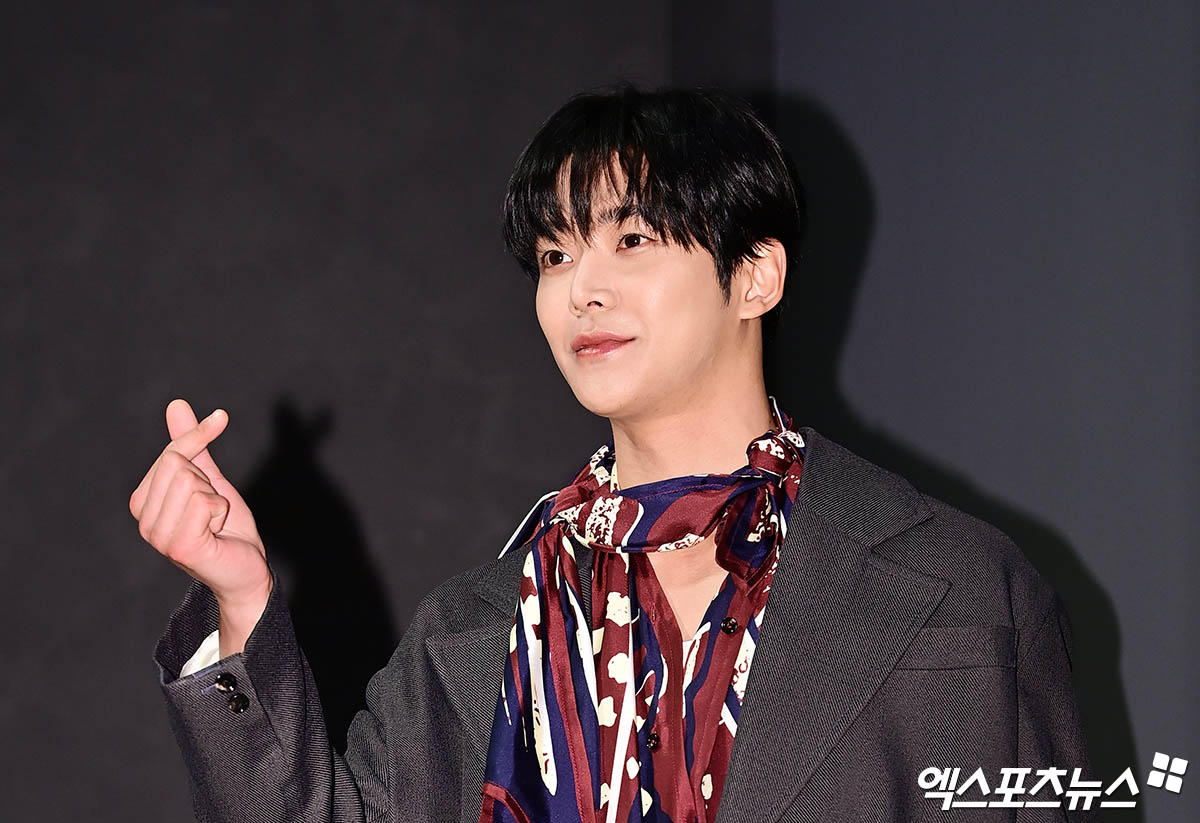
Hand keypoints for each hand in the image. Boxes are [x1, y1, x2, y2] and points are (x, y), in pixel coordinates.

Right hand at [131, 398, 270, 653]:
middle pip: (178, 464)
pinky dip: (221, 511)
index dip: (198, 437)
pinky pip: (205, 502)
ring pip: (192, 482)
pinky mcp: (180, 546)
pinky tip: (217, 533)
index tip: (221, 419)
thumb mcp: (210, 479)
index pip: (170, 452)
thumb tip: (176, 404)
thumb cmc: (227, 528)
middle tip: (215, 509)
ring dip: (216, 499)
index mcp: (143, 504)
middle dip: (208, 480)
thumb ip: (191, 446)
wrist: (246, 571)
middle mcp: (144, 521)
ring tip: (214, 523)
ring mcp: (158, 536)